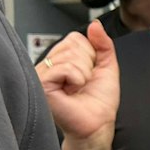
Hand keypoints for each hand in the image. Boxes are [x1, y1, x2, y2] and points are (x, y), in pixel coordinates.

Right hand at [40, 21, 120, 142]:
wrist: (97, 124)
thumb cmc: (99, 101)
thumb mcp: (107, 66)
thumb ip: (103, 44)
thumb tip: (95, 24)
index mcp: (62, 59)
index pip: (76, 38)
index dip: (91, 55)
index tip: (88, 74)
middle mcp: (49, 64)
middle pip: (73, 44)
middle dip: (88, 65)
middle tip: (83, 83)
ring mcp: (43, 73)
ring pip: (70, 55)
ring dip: (84, 74)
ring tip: (78, 88)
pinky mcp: (41, 83)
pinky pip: (65, 67)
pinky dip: (77, 79)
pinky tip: (72, 90)